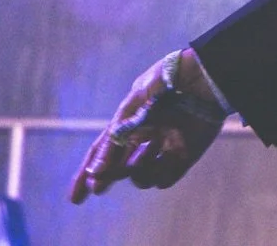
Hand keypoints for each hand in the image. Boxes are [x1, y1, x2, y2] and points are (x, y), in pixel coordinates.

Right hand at [69, 49, 226, 202]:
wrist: (203, 77)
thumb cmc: (164, 86)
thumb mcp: (131, 109)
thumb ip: (114, 141)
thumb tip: (95, 173)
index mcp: (129, 121)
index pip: (102, 150)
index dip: (88, 172)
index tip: (74, 198)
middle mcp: (144, 137)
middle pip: (119, 167)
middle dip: (108, 179)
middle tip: (97, 190)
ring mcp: (163, 148)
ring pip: (141, 176)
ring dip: (136, 174)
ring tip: (141, 160)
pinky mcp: (184, 156)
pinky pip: (165, 178)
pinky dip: (159, 175)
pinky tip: (163, 157)